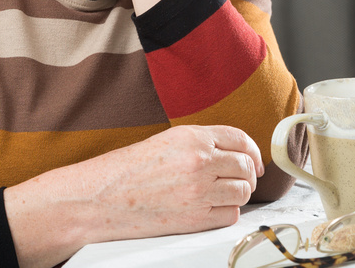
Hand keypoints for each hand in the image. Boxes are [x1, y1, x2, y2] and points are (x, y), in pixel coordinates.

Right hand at [3, 125, 262, 267]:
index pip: (240, 139)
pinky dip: (226, 213)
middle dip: (247, 174)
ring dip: (238, 194)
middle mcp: (199, 161)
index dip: (252, 151)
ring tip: (222, 195)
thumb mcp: (165, 142)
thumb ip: (199, 143)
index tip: (254, 161)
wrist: (100, 198)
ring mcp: (199, 191)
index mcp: (191, 137)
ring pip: (242, 192)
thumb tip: (231, 153)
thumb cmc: (126, 171)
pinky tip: (211, 209)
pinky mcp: (195, 218)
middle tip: (240, 180)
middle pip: (246, 167)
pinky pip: (230, 215)